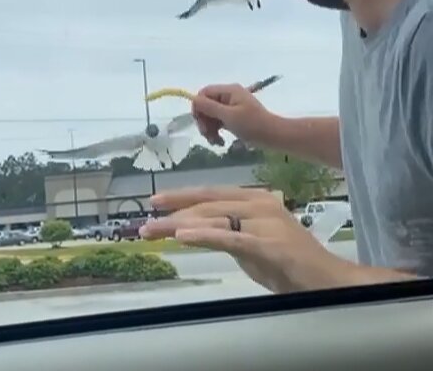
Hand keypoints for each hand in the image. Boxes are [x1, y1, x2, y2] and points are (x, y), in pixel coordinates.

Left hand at [139, 186, 352, 292]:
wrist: (328, 281)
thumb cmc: (290, 265)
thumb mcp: (250, 244)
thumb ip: (226, 232)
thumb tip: (192, 229)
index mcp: (256, 200)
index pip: (211, 194)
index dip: (181, 197)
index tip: (155, 202)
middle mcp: (260, 204)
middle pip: (207, 206)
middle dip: (172, 215)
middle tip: (145, 226)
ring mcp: (265, 223)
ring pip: (213, 219)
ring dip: (178, 226)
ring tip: (154, 231)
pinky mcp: (269, 244)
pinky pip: (230, 237)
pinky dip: (204, 235)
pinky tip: (182, 237)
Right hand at [191, 83, 280, 146]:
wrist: (275, 136)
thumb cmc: (253, 125)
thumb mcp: (229, 116)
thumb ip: (209, 107)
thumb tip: (193, 100)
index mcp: (229, 91)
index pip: (204, 93)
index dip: (198, 107)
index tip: (201, 123)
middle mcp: (229, 96)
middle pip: (206, 105)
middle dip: (204, 121)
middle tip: (207, 135)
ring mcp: (232, 106)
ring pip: (211, 115)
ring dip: (210, 129)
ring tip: (215, 142)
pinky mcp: (235, 117)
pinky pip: (219, 121)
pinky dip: (217, 131)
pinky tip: (220, 142)